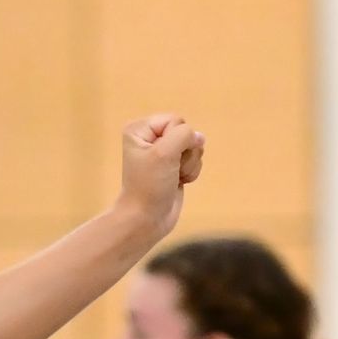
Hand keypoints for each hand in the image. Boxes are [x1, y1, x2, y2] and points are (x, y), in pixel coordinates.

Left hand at [115, 113, 204, 239]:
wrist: (146, 218)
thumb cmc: (149, 185)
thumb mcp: (164, 153)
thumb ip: (184, 134)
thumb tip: (198, 138)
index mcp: (139, 129)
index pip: (175, 120)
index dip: (176, 138)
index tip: (162, 157)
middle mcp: (150, 138)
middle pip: (186, 132)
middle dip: (185, 151)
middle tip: (170, 168)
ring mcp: (163, 152)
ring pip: (193, 146)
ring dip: (189, 163)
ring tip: (174, 176)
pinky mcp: (174, 166)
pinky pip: (195, 159)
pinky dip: (191, 171)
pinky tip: (179, 182)